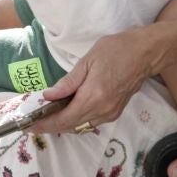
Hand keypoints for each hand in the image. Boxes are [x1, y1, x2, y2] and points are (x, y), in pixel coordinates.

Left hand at [33, 24, 163, 133]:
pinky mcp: (115, 112)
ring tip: (48, 117)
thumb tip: (48, 96)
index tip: (30, 126)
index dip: (46, 124)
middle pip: (71, 126)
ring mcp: (111, 113)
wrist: (146, 53)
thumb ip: (68, 82)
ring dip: (64, 124)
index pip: (64, 118)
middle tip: (35, 123)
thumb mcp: (88, 61)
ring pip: (82, 126)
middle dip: (52, 126)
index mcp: (93, 97)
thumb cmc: (117, 50)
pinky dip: (77, 120)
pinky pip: (91, 122)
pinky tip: (69, 112)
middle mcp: (102, 110)